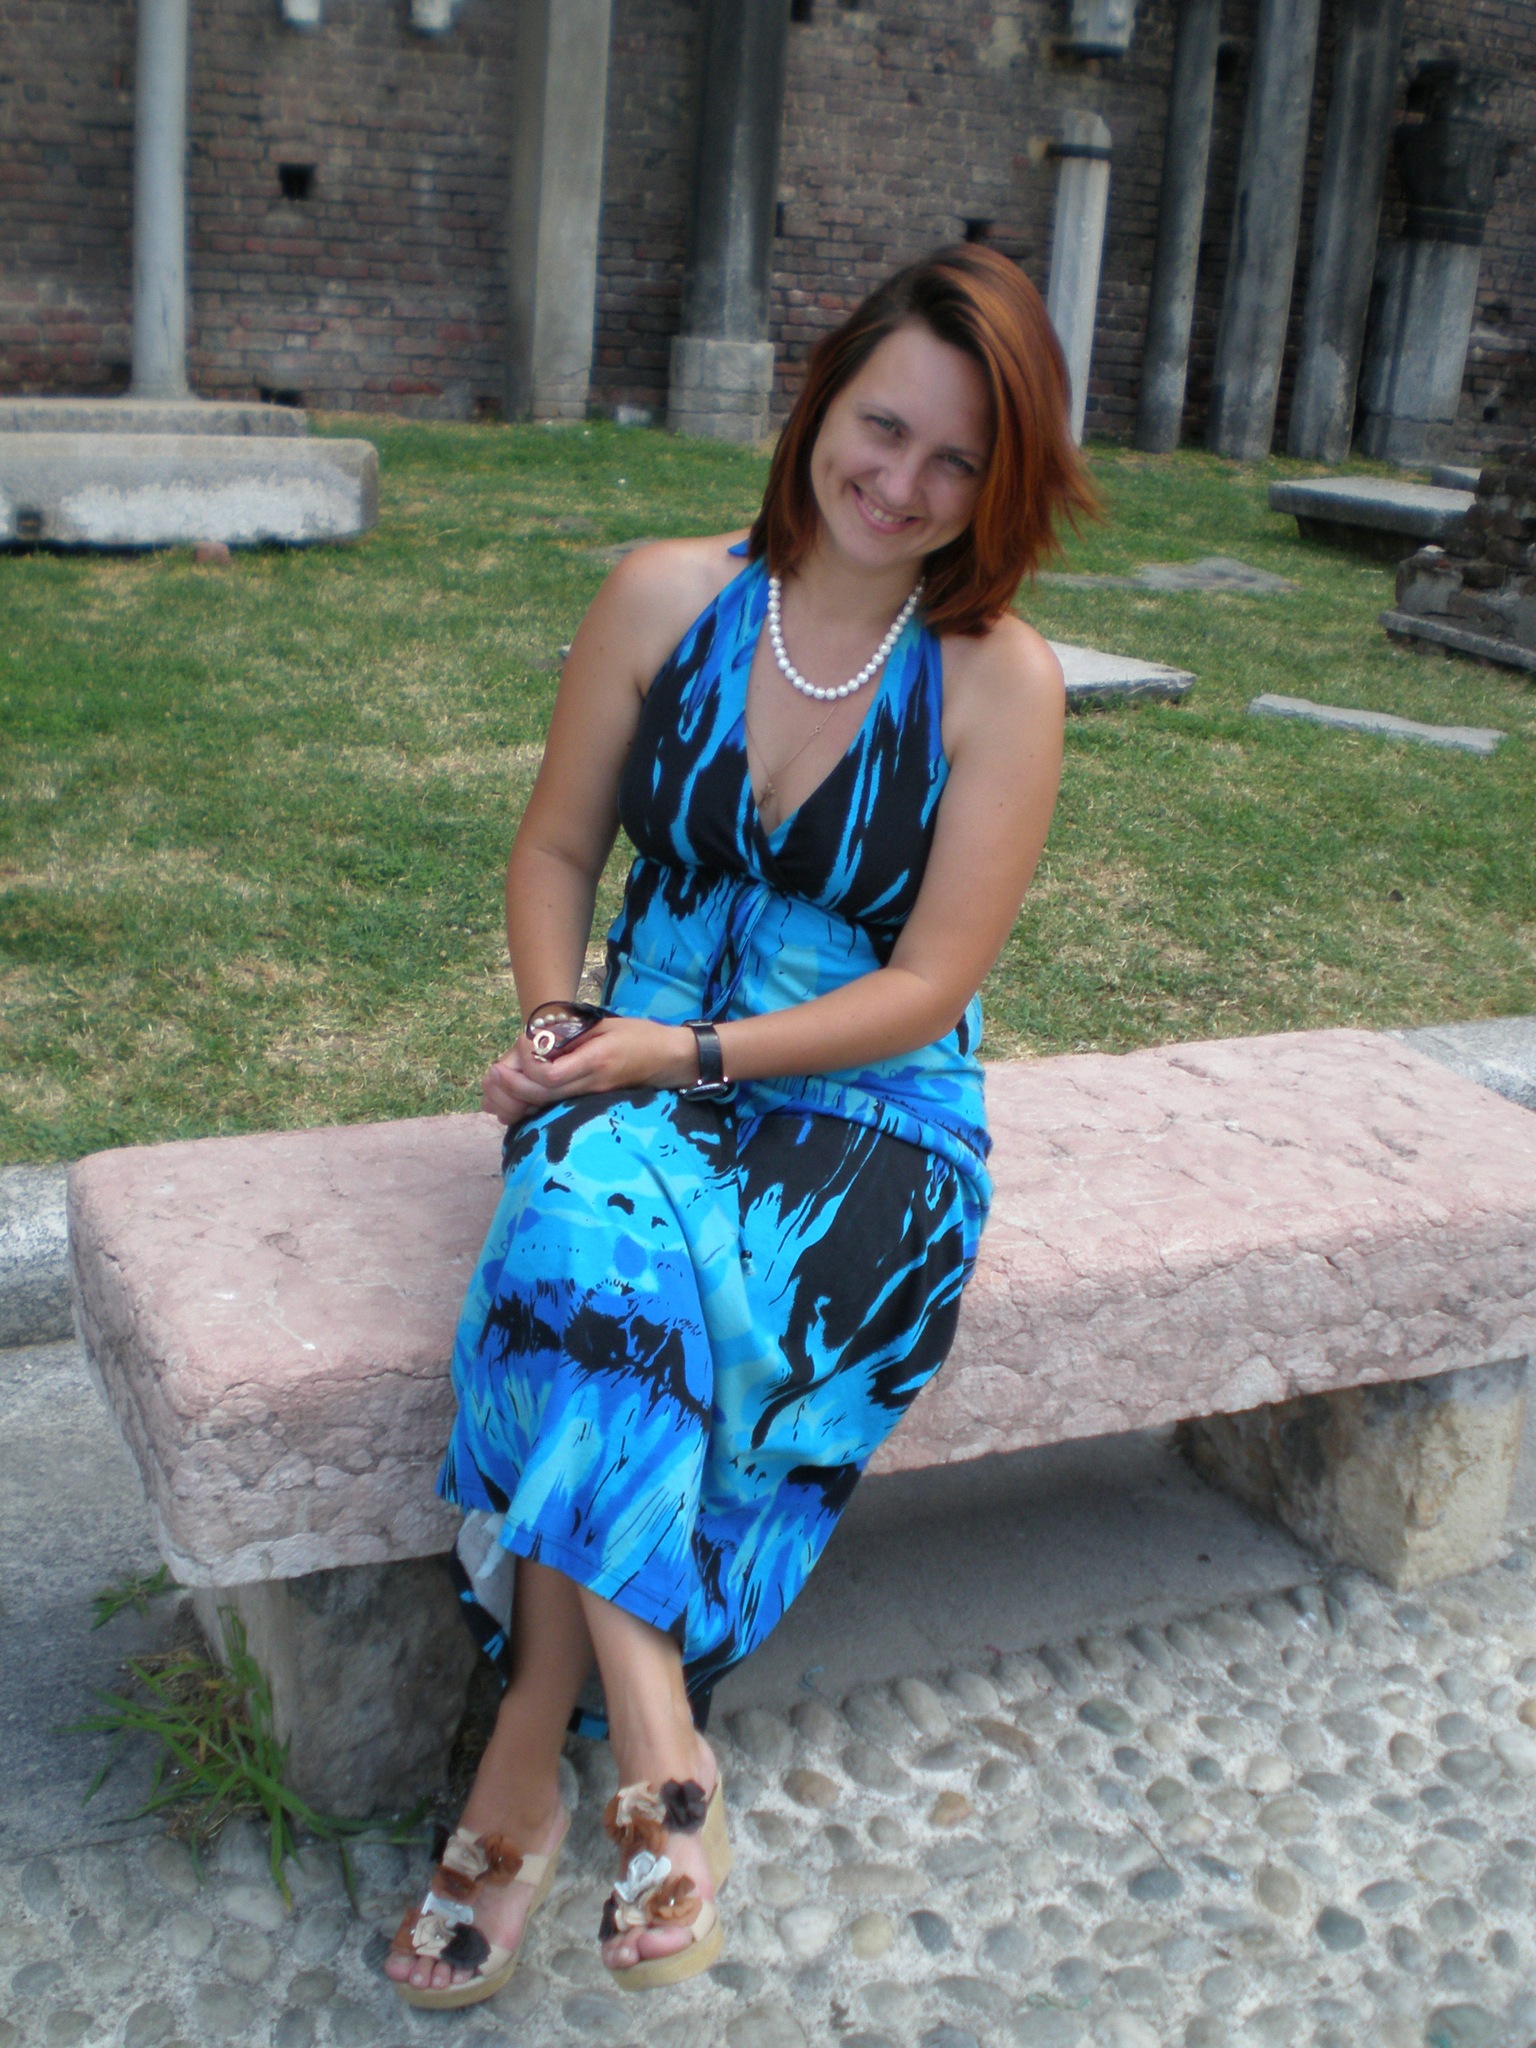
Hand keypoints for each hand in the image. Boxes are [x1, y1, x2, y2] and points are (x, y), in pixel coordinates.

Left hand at [481, 1018, 698, 1124]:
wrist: (670, 1060)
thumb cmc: (640, 1036)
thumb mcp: (605, 1025)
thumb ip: (572, 1033)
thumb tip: (535, 1039)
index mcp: (595, 1061)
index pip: (550, 1075)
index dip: (527, 1062)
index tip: (521, 1040)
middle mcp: (590, 1084)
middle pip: (540, 1097)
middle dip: (510, 1086)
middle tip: (492, 1073)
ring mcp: (590, 1098)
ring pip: (544, 1108)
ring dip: (514, 1099)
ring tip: (496, 1084)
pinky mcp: (589, 1103)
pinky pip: (553, 1109)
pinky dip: (529, 1106)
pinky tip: (514, 1096)